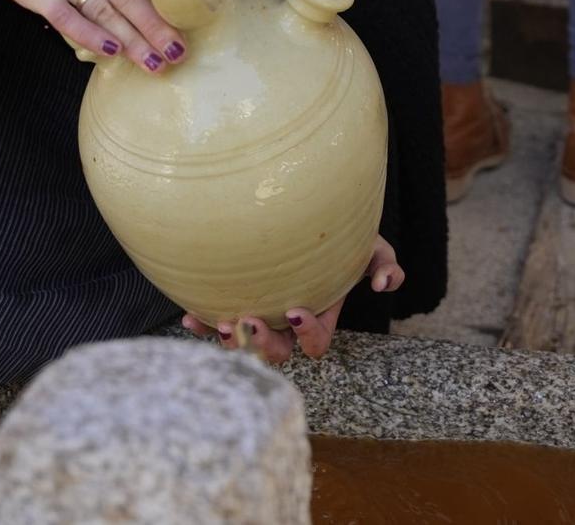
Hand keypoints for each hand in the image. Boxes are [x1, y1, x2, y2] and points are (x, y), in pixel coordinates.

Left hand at [183, 235, 403, 361]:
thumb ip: (385, 264)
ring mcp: (262, 316)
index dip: (306, 334)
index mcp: (320, 317)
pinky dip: (203, 324)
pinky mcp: (238, 302)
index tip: (295, 310)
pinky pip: (217, 323)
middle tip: (248, 321)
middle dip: (261, 344)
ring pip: (245, 345)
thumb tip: (384, 284)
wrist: (312, 221)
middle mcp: (287, 325)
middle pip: (276, 353)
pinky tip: (190, 315)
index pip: (315, 342)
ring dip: (231, 340)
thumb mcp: (372, 247)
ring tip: (221, 323)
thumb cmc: (346, 238)